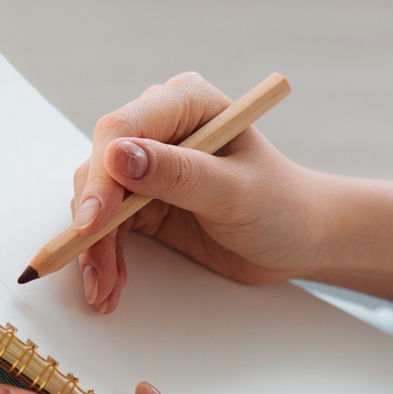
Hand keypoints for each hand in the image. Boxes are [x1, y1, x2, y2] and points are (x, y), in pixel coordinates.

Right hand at [70, 73, 328, 313]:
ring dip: (95, 248)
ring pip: (97, 200)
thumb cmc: (281, 205)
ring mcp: (149, 164)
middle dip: (92, 222)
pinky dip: (105, 256)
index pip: (123, 129)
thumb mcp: (235, 192)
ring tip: (101, 290)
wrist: (299, 237)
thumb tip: (118, 156)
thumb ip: (179, 174)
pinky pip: (108, 225)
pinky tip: (108, 285)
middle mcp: (161, 126)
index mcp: (187, 103)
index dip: (103, 176)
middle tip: (93, 270)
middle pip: (101, 166)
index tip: (93, 222)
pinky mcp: (143, 200)